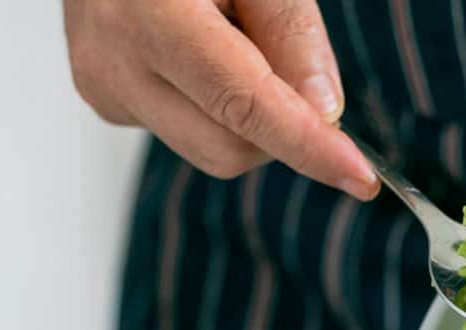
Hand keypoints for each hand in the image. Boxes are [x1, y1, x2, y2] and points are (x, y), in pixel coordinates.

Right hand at [62, 0, 377, 198]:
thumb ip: (290, 28)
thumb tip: (325, 113)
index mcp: (146, 9)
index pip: (242, 103)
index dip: (306, 146)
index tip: (360, 177)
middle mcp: (113, 59)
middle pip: (229, 147)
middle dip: (278, 127)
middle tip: (284, 60)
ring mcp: (105, 88)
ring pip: (209, 150)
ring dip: (246, 117)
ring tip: (228, 37)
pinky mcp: (107, 102)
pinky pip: (184, 131)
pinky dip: (212, 105)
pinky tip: (194, 48)